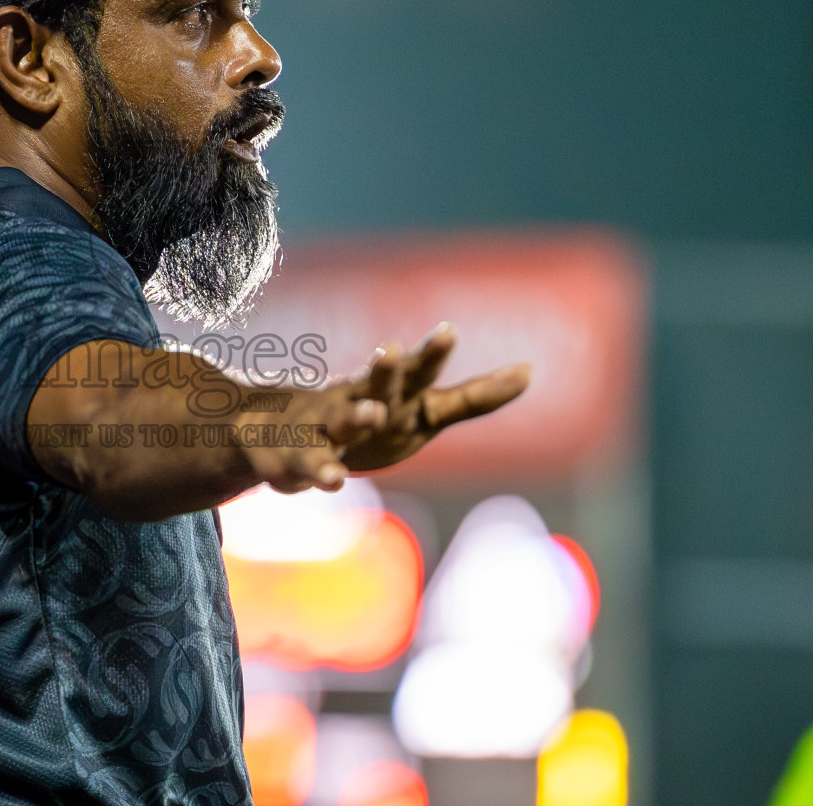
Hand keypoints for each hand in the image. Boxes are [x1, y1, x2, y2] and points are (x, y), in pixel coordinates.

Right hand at [241, 324, 527, 493]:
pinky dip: (322, 471)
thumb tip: (530, 371)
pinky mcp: (299, 459)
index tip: (448, 330)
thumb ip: (474, 396)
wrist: (283, 433)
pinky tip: (334, 480)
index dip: (432, 354)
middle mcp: (359, 402)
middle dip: (385, 370)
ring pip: (341, 421)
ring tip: (372, 413)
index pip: (417, 371)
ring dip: (355, 417)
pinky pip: (311, 466)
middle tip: (391, 351)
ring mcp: (326, 428)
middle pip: (376, 385)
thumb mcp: (425, 410)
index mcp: (392, 392)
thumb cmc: (370, 419)